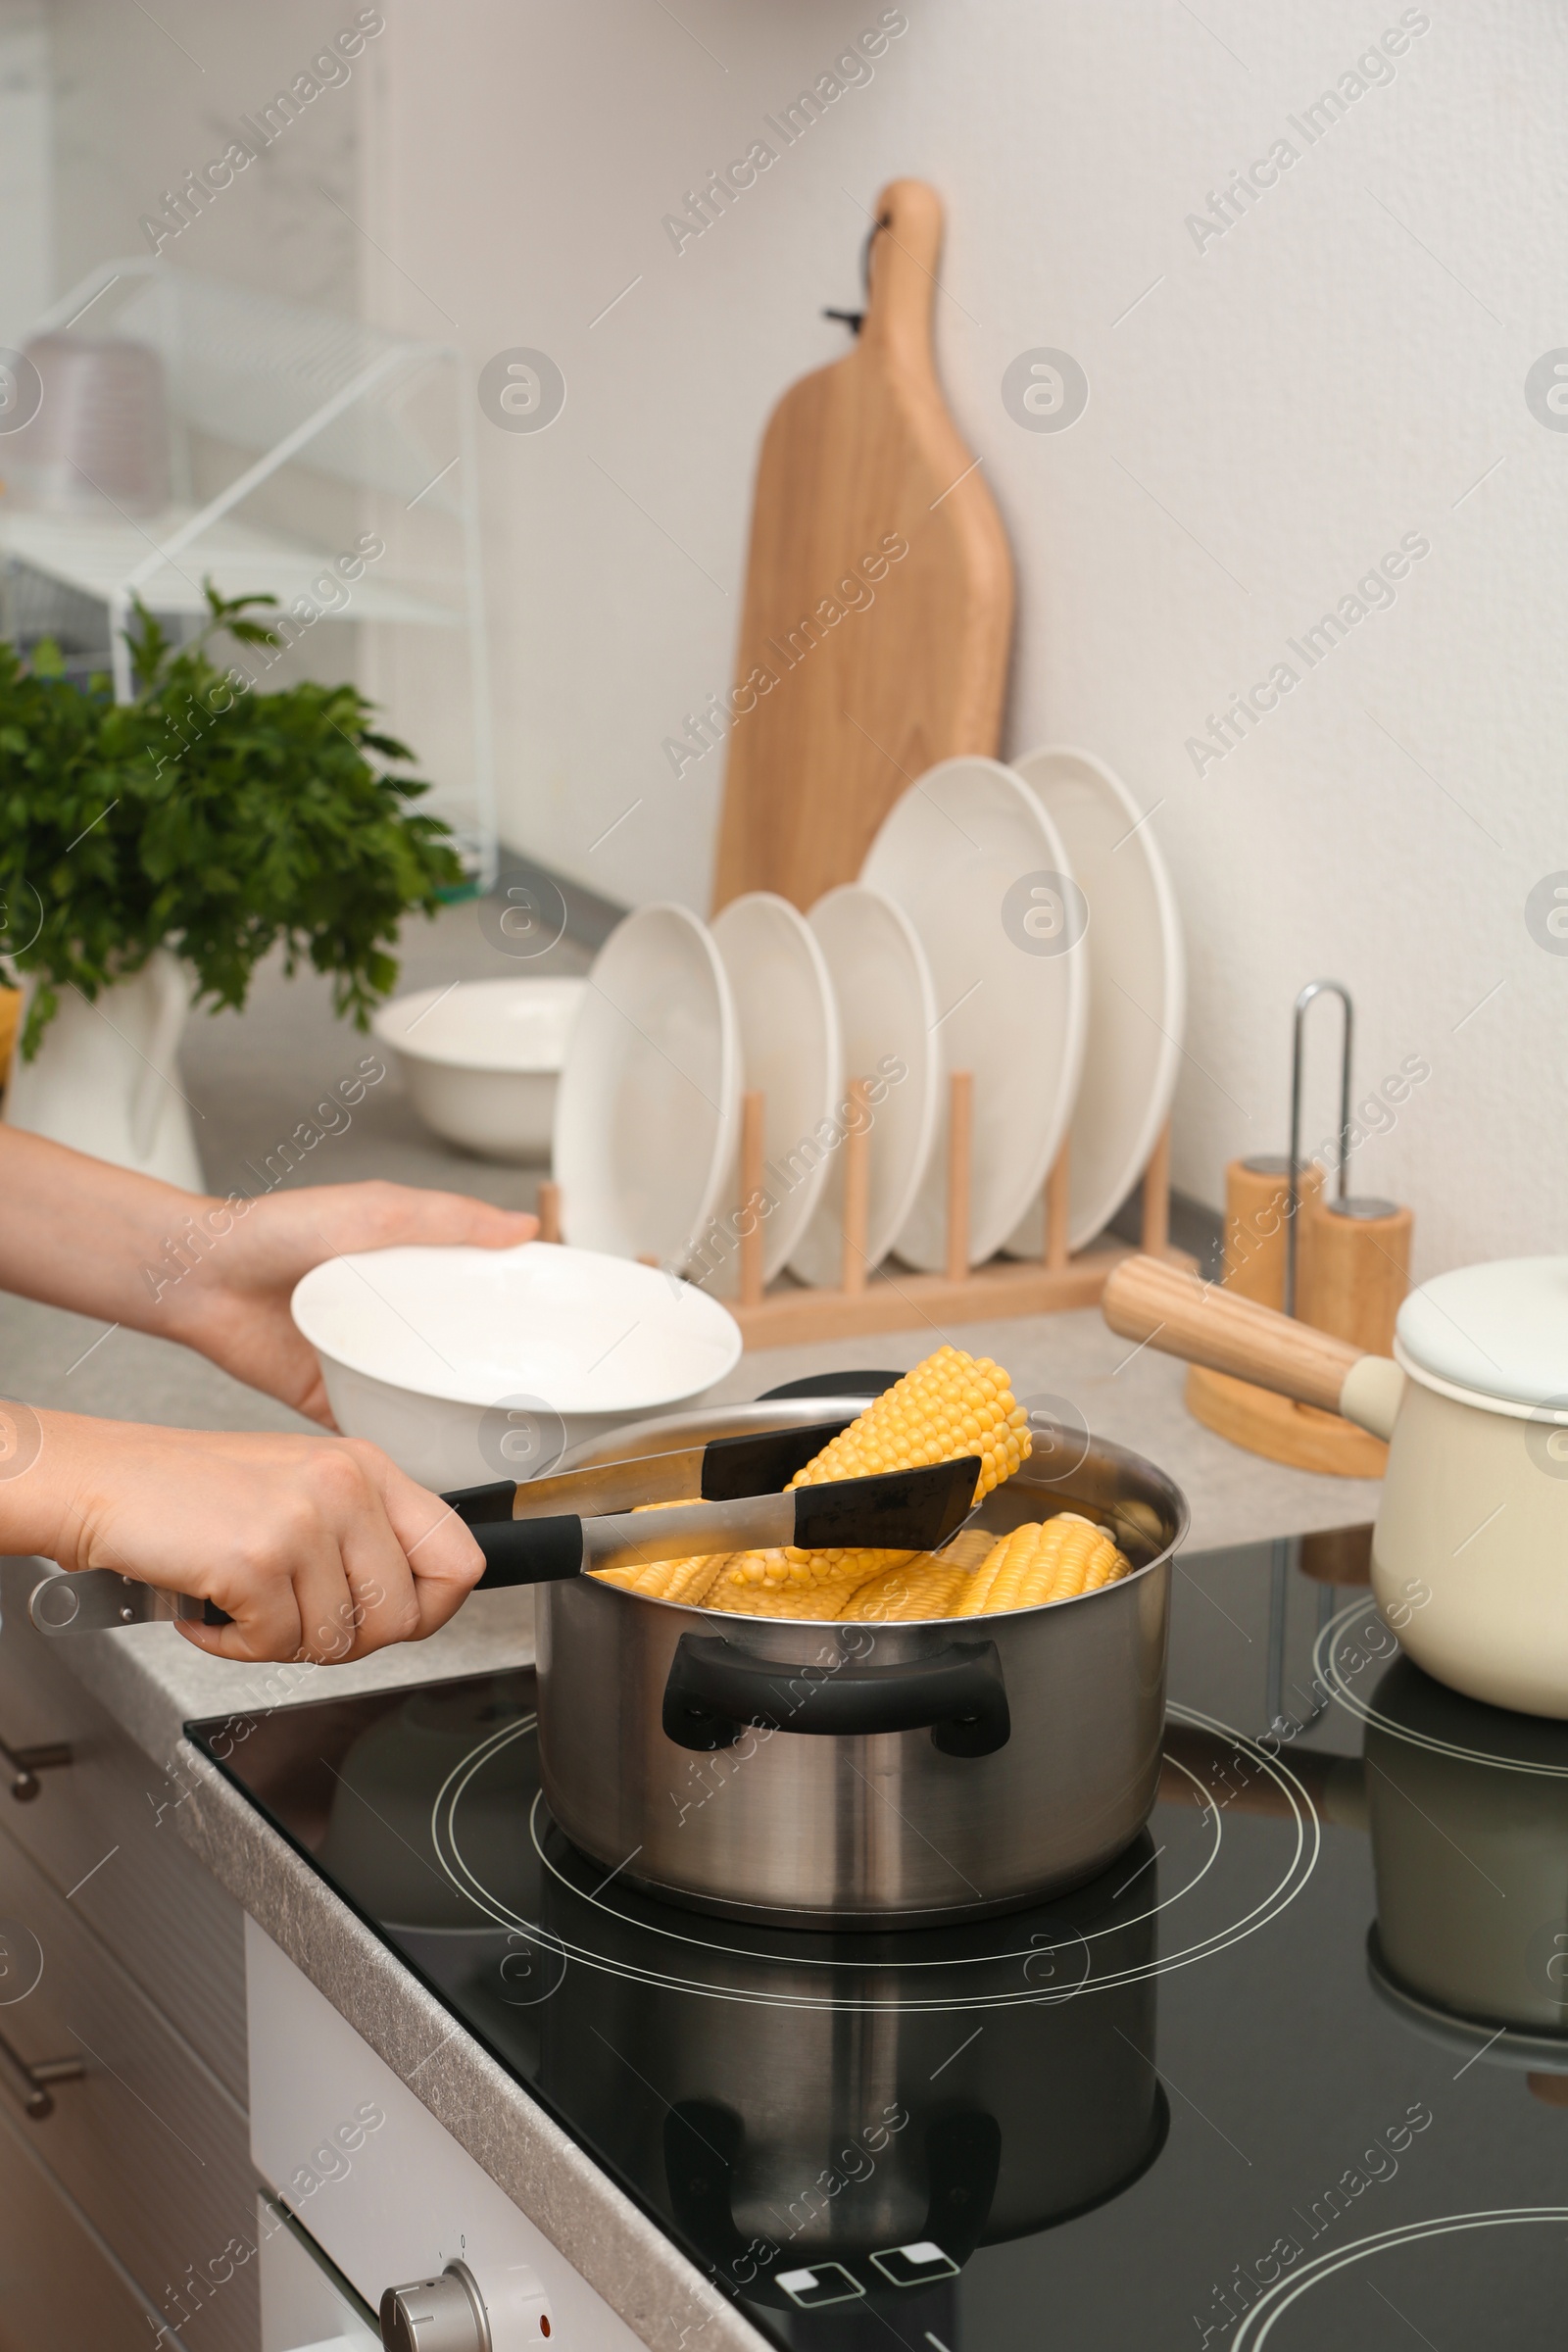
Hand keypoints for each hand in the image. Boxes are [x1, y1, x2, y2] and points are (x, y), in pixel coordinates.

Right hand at [15, 1411, 484, 1664]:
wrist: (100, 1481)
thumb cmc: (190, 1494)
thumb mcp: (300, 1491)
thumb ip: (363, 1538)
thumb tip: (418, 1605)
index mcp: (366, 1467)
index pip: (459, 1558)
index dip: (432, 1609)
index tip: (391, 1620)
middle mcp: (345, 1485)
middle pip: (401, 1618)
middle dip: (343, 1641)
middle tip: (290, 1619)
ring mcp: (303, 1519)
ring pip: (336, 1642)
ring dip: (278, 1643)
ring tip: (240, 1603)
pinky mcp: (255, 1559)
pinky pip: (273, 1647)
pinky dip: (233, 1646)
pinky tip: (208, 1608)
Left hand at [163, 1181, 535, 1423]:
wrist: (203, 1277)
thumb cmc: (278, 1230)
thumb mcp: (376, 1208)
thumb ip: (449, 1217)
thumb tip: (521, 1227)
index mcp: (415, 1271)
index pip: (485, 1292)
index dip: (524, 1312)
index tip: (567, 1331)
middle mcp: (398, 1319)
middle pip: (465, 1350)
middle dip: (502, 1371)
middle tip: (545, 1391)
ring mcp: (369, 1361)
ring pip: (428, 1394)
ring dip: (457, 1411)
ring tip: (504, 1431)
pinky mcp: (337, 1398)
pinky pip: (381, 1426)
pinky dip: (406, 1442)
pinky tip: (437, 1453)